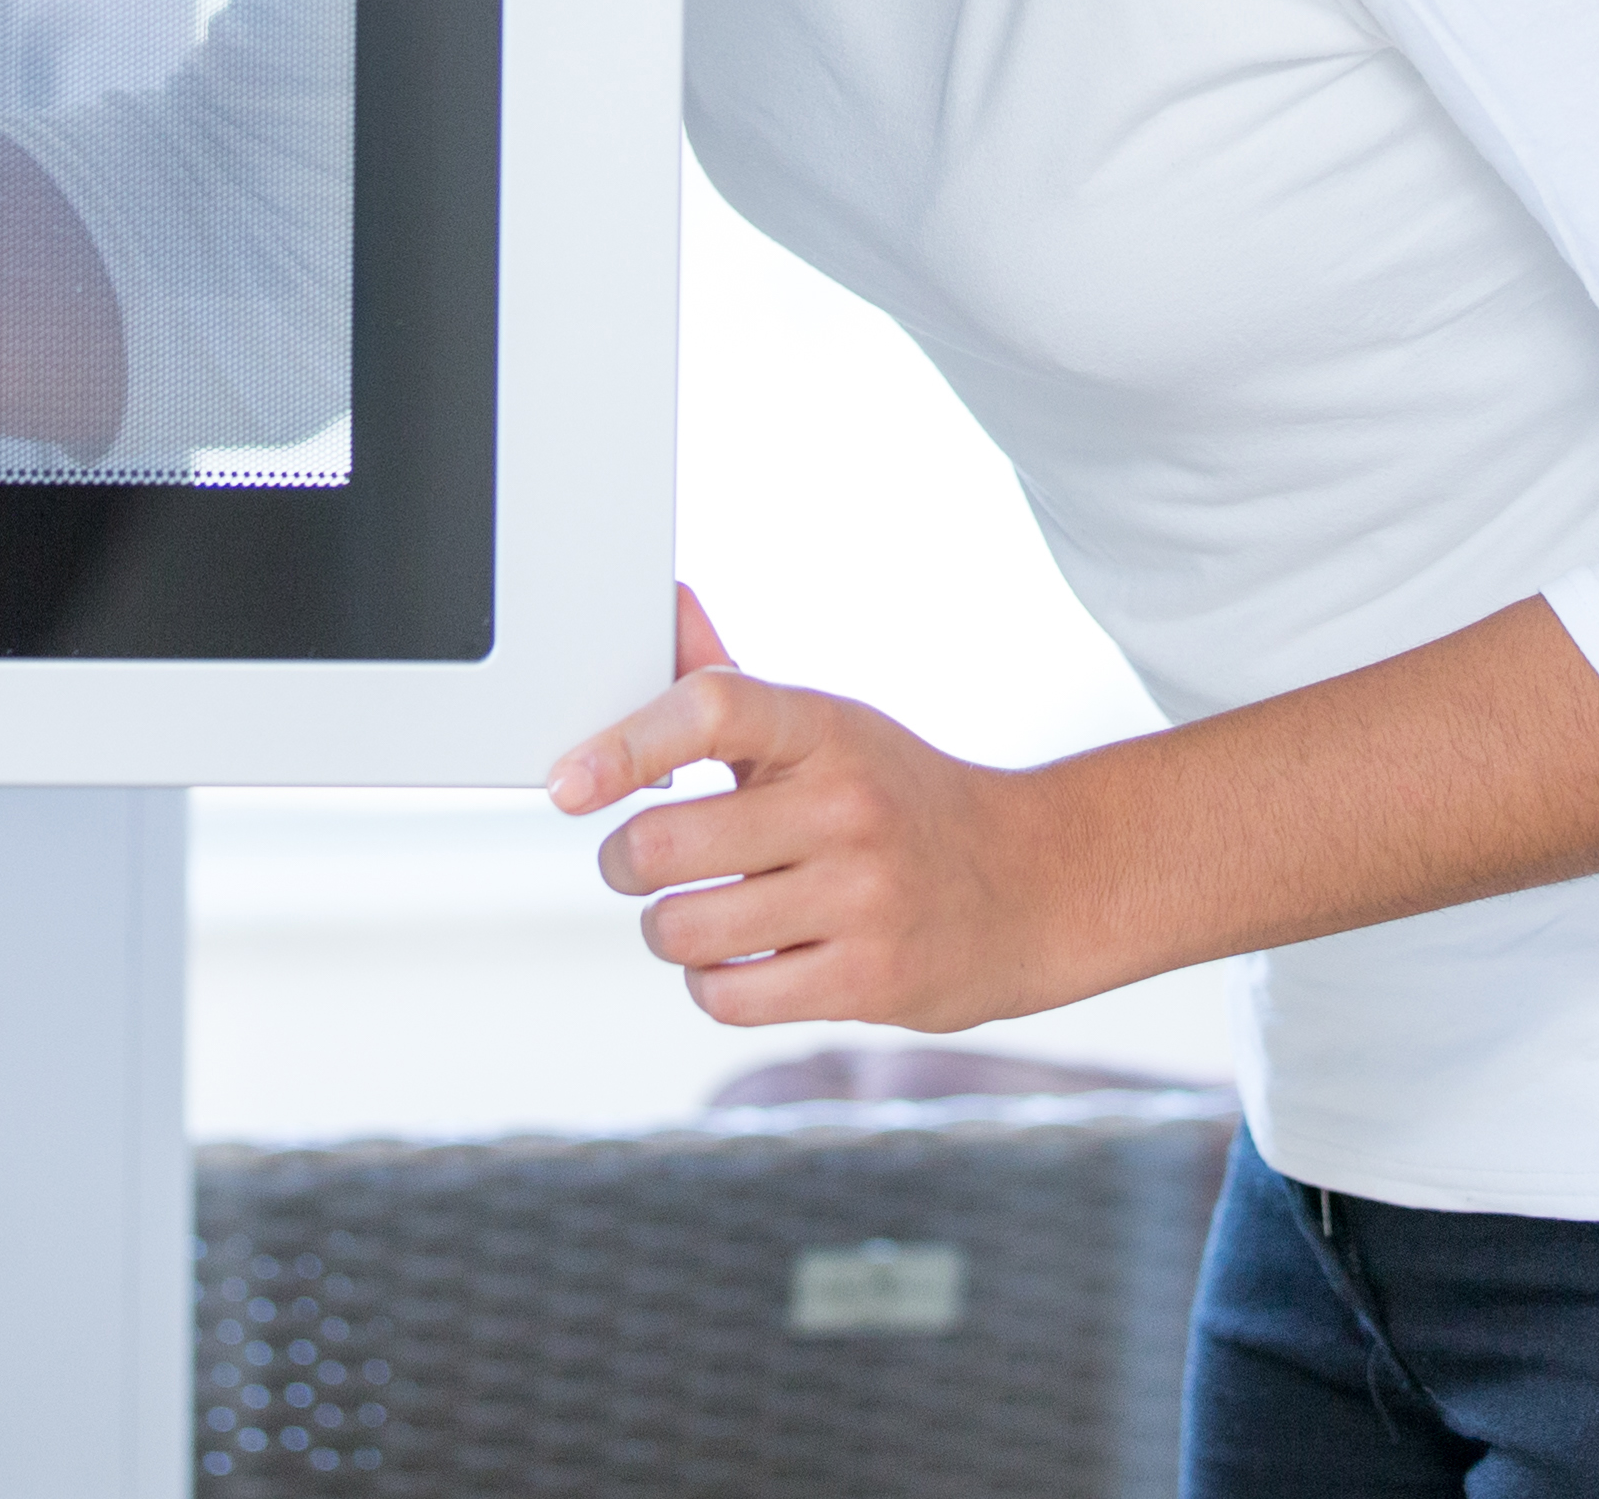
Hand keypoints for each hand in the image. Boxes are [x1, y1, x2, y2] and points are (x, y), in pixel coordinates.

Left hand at [544, 590, 1102, 1033]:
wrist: (1030, 884)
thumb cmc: (899, 800)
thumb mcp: (827, 729)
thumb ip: (729, 684)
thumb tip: (663, 602)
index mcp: (826, 729)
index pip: (710, 708)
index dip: (624, 744)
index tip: (568, 783)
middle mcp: (846, 808)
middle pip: (665, 844)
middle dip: (626, 862)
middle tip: (642, 860)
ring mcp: (862, 898)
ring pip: (683, 931)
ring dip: (668, 932)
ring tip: (699, 915)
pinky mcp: (869, 982)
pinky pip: (727, 996)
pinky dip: (714, 985)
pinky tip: (746, 961)